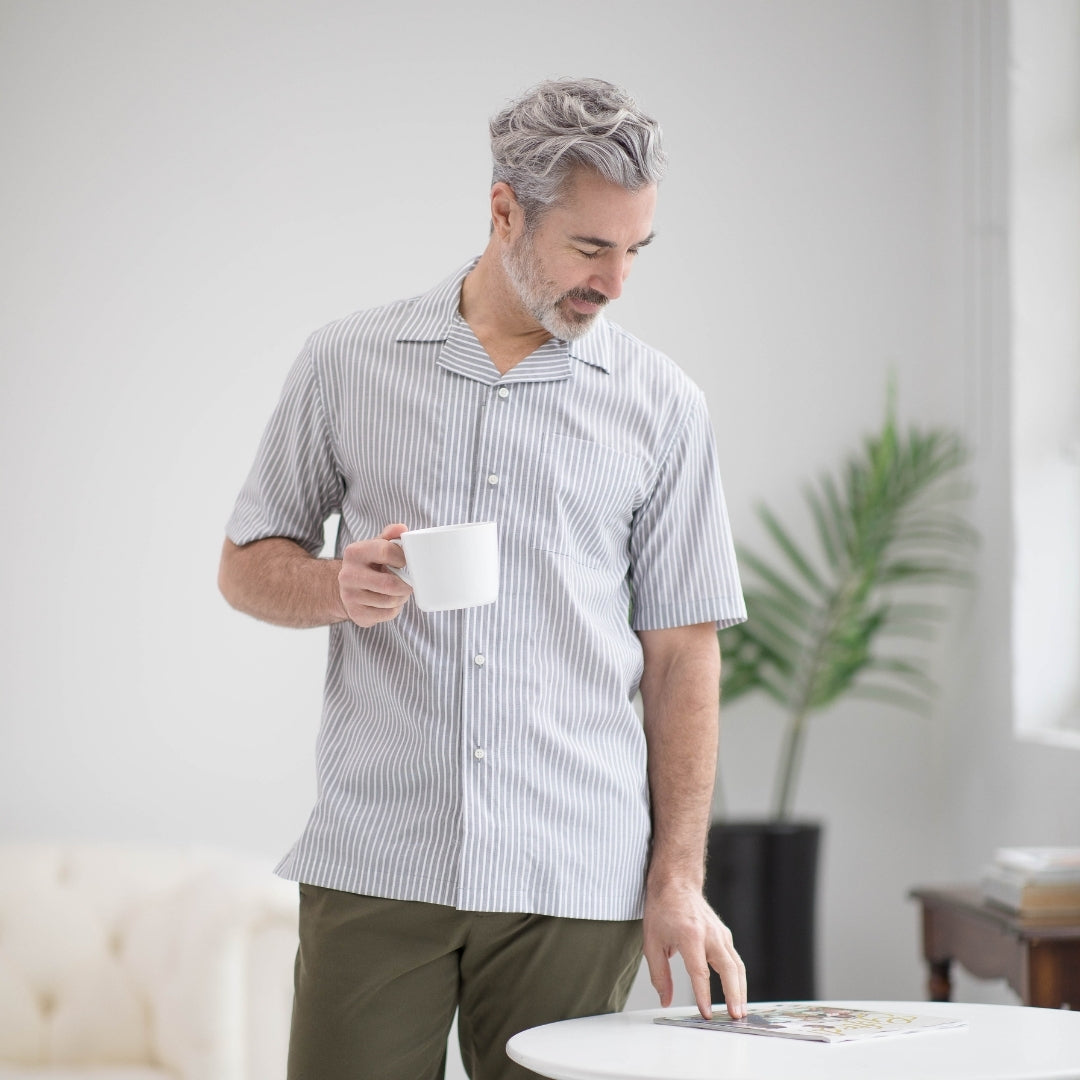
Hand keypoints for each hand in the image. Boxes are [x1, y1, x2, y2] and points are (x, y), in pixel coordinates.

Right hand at [338, 524, 412, 626]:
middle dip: (406, 585)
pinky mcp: (356, 614)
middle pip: (389, 584)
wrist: (347, 588)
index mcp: (354, 552)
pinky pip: (386, 614)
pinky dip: (394, 609)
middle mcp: (348, 574)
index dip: (403, 558)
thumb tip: (402, 529)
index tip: (406, 562)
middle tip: (410, 583)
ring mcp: (350, 596)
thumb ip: (390, 535)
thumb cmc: (369, 564)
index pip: (386, 551)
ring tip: (399, 592)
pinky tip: (390, 602)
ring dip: (401, 598)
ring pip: (390, 601)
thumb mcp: (376, 546)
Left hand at [642, 880, 746, 1020]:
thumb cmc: (662, 909)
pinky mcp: (724, 934)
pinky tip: (737, 993)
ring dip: (741, 990)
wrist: (676, 882)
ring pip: (737, 965)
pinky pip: (735, 959)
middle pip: (728, 969)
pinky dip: (738, 978)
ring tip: (740, 1011)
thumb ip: (659, 974)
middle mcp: (709, 934)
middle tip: (735, 1017)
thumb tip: (665, 1000)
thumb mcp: (651, 942)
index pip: (700, 972)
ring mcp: (720, 933)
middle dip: (734, 995)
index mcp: (690, 935)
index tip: (705, 1013)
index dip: (703, 995)